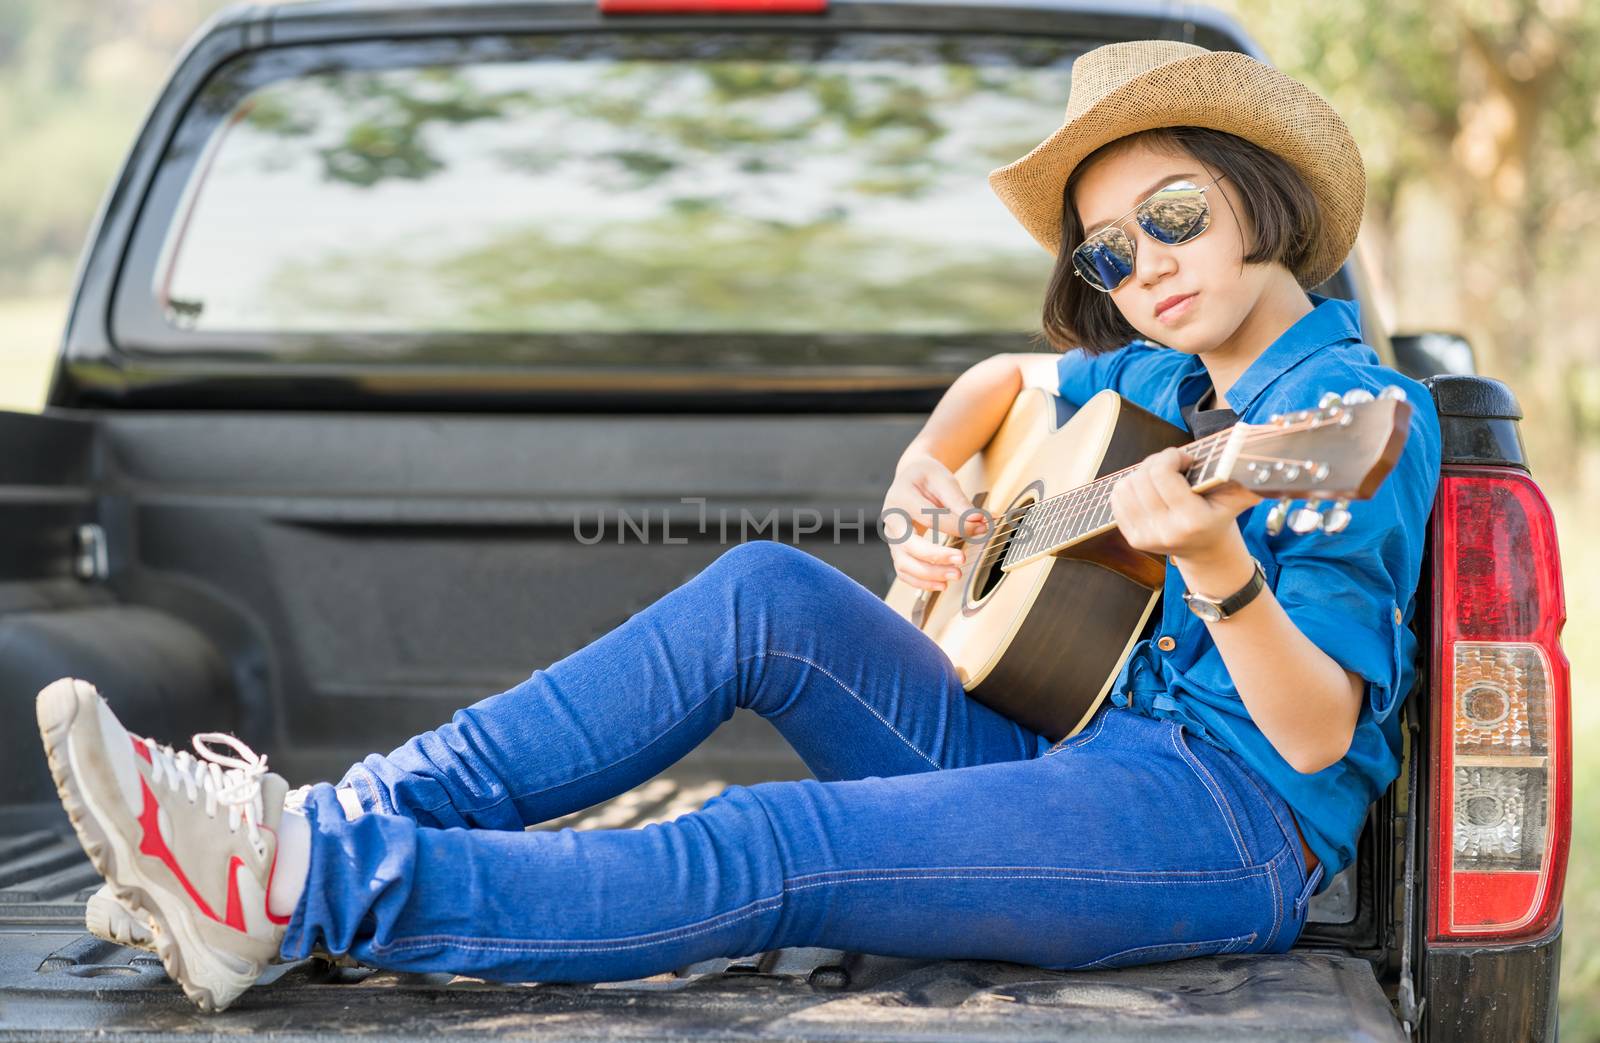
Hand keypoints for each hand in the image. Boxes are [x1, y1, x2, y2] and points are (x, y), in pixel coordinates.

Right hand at [880, 453, 989, 591]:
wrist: (910, 477)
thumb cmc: (927, 478)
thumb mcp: (943, 479)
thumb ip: (960, 502)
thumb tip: (981, 521)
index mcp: (900, 496)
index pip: (929, 516)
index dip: (957, 525)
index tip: (981, 527)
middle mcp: (891, 519)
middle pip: (909, 544)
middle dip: (936, 556)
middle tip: (962, 560)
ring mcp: (891, 538)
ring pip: (904, 563)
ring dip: (929, 574)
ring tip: (955, 575)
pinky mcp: (897, 550)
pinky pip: (904, 572)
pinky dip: (921, 583)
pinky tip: (942, 584)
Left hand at [1109, 447, 1262, 563]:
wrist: (1206, 549)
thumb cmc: (1221, 514)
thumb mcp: (1239, 495)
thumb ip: (1249, 475)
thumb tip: (1261, 445)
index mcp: (1192, 521)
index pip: (1162, 475)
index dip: (1171, 456)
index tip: (1184, 457)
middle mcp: (1166, 532)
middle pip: (1143, 478)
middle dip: (1157, 461)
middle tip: (1173, 463)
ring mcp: (1146, 538)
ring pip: (1126, 486)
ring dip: (1142, 473)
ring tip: (1161, 476)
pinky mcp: (1133, 539)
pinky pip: (1118, 499)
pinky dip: (1130, 486)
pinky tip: (1149, 489)